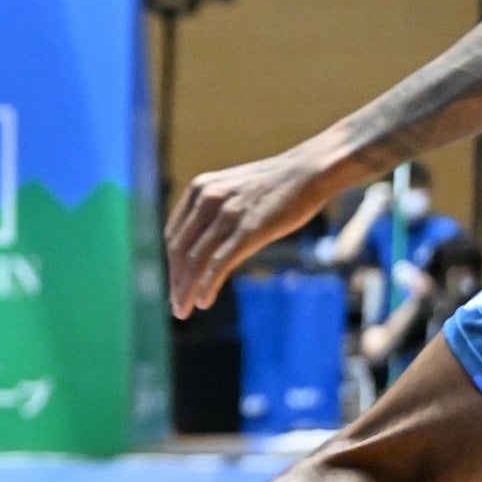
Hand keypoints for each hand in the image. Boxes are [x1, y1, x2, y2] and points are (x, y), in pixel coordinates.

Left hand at [166, 148, 341, 316]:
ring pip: (196, 259)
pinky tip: (203, 301)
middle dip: (176, 281)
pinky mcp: (249, 228)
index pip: (174, 235)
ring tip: (184, 310)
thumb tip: (205, 248)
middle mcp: (207, 199)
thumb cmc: (275, 186)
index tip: (175, 283)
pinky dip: (207, 284)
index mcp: (199, 189)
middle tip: (176, 305)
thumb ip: (214, 213)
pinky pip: (219, 262)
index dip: (172, 264)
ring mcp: (227, 213)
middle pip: (180, 250)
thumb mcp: (233, 192)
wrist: (309, 171)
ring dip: (186, 289)